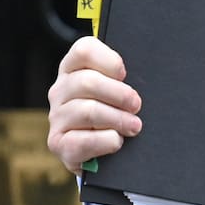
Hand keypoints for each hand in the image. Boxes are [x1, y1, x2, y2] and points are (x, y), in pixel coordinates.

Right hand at [47, 36, 142, 174]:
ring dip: (118, 120)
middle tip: (136, 106)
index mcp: (73, 70)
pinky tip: (116, 141)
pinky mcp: (59, 144)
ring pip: (88, 111)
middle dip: (120, 95)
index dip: (109, 61)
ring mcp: (57, 118)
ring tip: (134, 126)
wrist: (103, 154)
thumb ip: (123, 79)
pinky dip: (106, 141)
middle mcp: (60, 91)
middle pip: (88, 82)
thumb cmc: (116, 114)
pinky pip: (83, 141)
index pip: (84, 50)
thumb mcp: (119, 92)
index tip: (125, 75)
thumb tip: (147, 76)